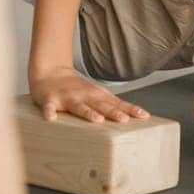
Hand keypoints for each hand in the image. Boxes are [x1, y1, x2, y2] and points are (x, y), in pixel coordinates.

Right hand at [29, 66, 148, 123]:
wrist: (49, 74)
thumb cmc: (76, 90)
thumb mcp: (96, 95)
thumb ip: (111, 105)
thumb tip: (132, 117)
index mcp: (97, 96)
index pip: (117, 103)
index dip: (130, 109)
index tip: (144, 116)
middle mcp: (85, 96)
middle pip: (101, 105)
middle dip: (114, 112)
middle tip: (125, 120)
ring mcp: (68, 97)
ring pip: (79, 107)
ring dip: (88, 113)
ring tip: (98, 120)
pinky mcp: (50, 100)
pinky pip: (49, 108)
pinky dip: (50, 112)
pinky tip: (51, 119)